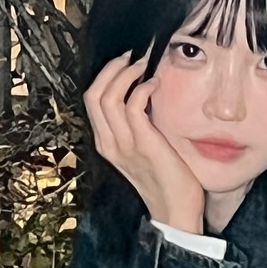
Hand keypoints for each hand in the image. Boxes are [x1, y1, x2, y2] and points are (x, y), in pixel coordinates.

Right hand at [84, 48, 206, 232]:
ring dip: (127, 74)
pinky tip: (155, 84)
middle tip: (133, 56)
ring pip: (108, 97)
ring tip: (144, 65)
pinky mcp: (143, 144)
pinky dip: (142, 88)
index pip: (91, 100)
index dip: (105, 75)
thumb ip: (136, 126)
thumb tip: (143, 93)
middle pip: (93, 94)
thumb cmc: (164, 179)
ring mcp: (124, 144)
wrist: (175, 210)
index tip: (125, 62)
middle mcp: (108, 143)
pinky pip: (133, 106)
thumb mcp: (142, 149)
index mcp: (105, 143)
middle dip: (112, 68)